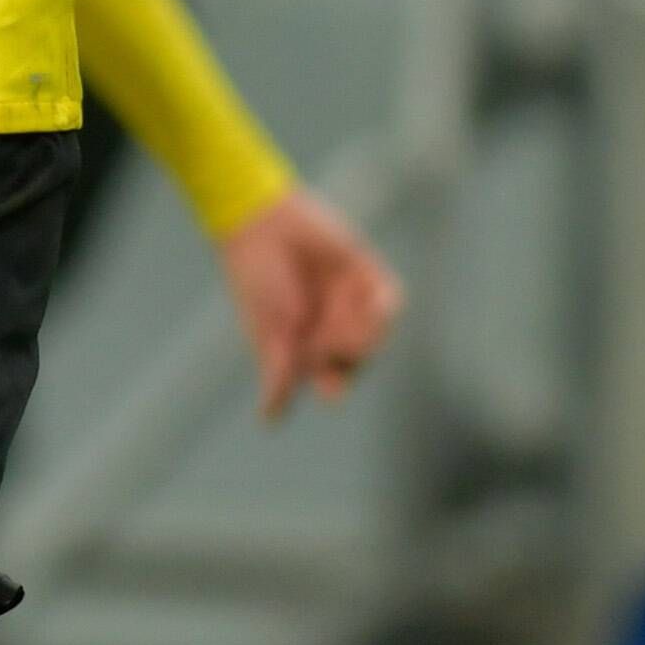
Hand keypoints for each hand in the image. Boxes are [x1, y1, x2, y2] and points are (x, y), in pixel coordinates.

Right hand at [213, 185, 402, 422]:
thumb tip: (268, 421)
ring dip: (364, 335)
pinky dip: (383, 309)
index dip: (335, 384)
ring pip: (376, 334)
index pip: (334, 377)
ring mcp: (351, 300)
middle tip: (322, 342)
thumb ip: (277, 374)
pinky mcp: (364, 272)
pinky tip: (368, 304)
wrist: (259, 224)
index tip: (329, 388)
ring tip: (337, 324)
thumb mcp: (267, 332)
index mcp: (308, 342)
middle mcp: (333, 324)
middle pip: (359, 358)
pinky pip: (389, 299)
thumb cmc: (255, 280)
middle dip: (348, 355)